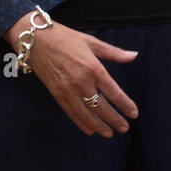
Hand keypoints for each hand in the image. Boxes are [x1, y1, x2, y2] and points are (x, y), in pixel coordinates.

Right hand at [5, 15, 138, 136]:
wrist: (37, 40)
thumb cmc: (66, 38)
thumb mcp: (92, 42)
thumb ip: (114, 52)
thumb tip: (134, 55)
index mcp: (93, 68)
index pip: (113, 92)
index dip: (125, 105)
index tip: (133, 113)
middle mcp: (81, 82)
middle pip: (101, 107)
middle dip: (114, 119)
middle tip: (124, 128)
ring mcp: (67, 90)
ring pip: (86, 114)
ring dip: (98, 125)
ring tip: (109, 133)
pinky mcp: (56, 94)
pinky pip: (71, 112)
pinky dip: (81, 122)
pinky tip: (89, 130)